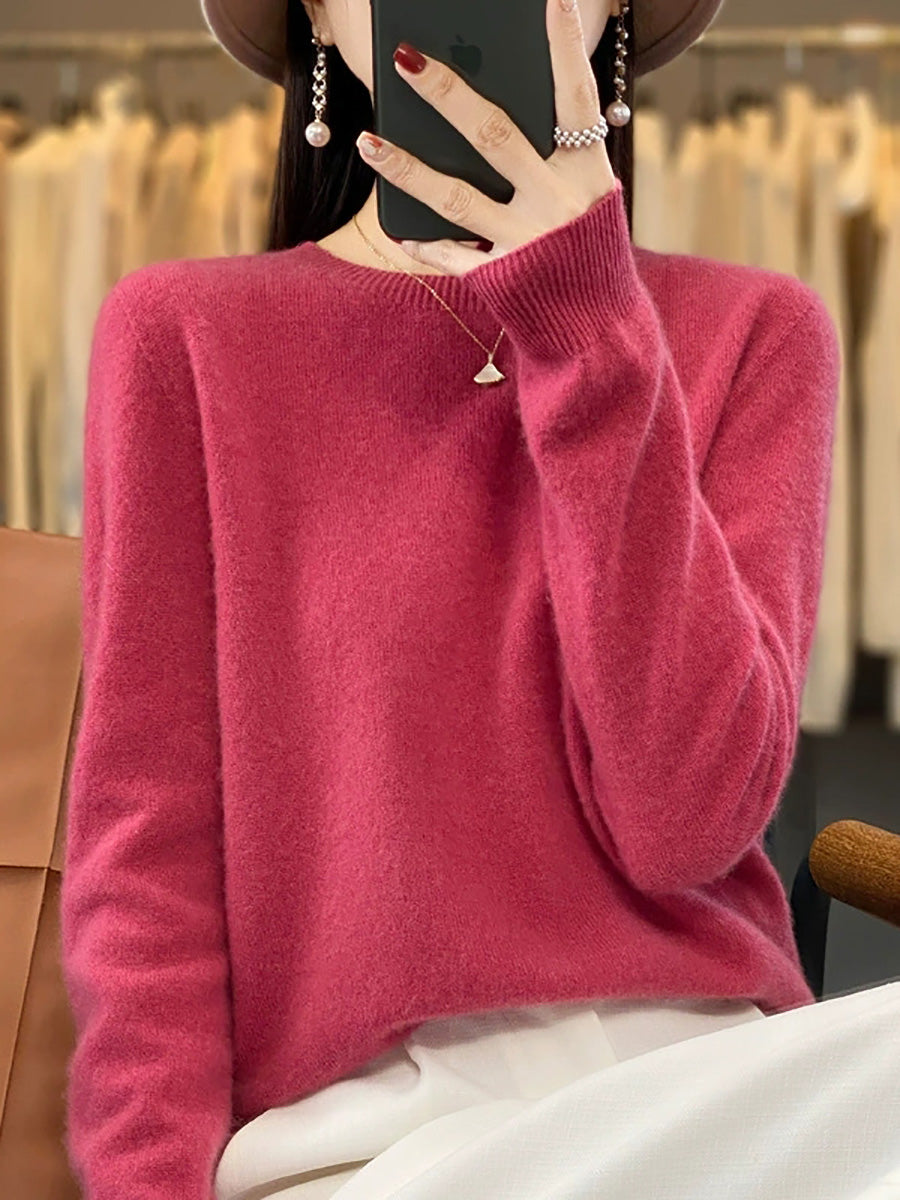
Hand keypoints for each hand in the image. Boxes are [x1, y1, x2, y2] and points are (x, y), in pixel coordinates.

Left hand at [356, 0, 618, 275]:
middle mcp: (558, 205)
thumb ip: (550, 159)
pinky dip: (423, 243)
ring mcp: (526, 244)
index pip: (577, 100)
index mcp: (588, 175)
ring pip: (455, 196)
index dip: (564, 49)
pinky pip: (451, 255)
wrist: (597, 332)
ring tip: (368, 141)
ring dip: (406, 167)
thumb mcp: (585, 200)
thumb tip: (484, 112)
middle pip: (495, 136)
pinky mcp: (500, 281)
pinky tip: (399, 230)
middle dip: (446, 93)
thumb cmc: (585, 253)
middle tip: (404, 58)